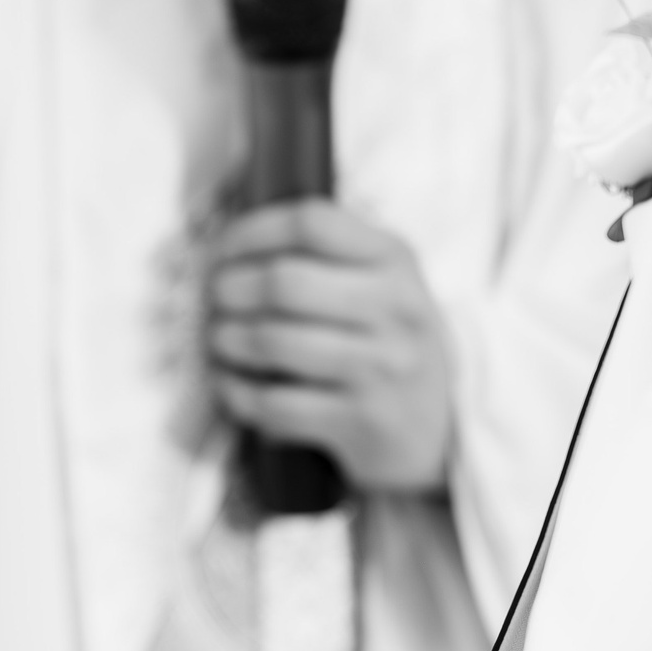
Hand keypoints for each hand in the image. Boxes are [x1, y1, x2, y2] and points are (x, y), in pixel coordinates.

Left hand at [208, 199, 453, 494]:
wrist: (437, 427)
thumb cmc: (385, 342)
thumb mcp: (379, 283)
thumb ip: (323, 253)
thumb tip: (228, 242)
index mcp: (395, 259)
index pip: (311, 223)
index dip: (251, 231)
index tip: (222, 250)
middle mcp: (395, 308)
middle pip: (283, 282)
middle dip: (230, 289)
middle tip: (214, 299)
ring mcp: (381, 367)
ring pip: (273, 341)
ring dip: (226, 340)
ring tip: (219, 339)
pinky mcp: (360, 421)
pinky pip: (273, 403)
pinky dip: (236, 393)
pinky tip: (230, 384)